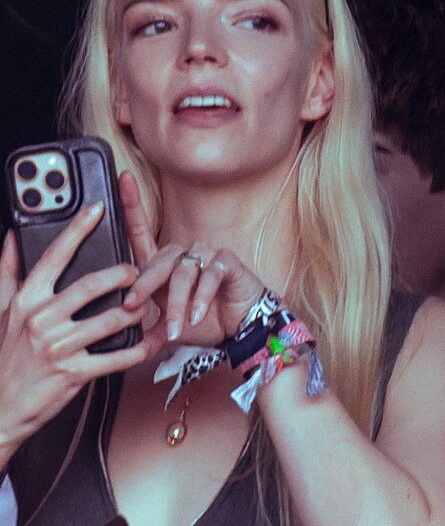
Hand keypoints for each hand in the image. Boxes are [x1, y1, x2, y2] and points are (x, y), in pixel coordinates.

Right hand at [0, 203, 149, 462]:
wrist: (0, 408)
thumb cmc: (6, 356)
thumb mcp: (2, 309)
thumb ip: (9, 270)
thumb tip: (12, 235)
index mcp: (27, 299)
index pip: (54, 255)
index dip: (77, 228)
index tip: (98, 209)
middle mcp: (41, 319)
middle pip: (91, 285)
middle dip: (121, 274)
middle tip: (137, 270)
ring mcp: (58, 347)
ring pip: (110, 319)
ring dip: (135, 311)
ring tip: (145, 305)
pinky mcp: (74, 373)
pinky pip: (116, 357)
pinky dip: (139, 349)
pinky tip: (149, 342)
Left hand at [119, 172, 264, 354]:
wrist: (241, 330)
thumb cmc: (205, 323)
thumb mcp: (169, 329)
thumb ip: (147, 334)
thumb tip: (126, 346)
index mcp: (164, 265)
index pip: (142, 232)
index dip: (132, 205)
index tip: (123, 180)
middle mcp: (183, 255)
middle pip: (158, 261)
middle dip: (144, 285)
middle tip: (132, 307)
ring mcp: (205, 255)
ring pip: (182, 272)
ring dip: (177, 304)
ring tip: (176, 328)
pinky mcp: (226, 262)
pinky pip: (209, 275)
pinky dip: (201, 298)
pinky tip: (197, 315)